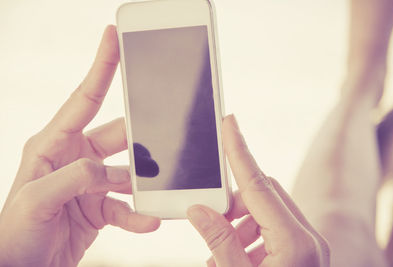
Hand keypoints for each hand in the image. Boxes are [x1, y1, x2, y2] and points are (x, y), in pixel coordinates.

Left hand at [0, 25, 159, 265]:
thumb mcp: (35, 200)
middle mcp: (74, 158)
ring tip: (162, 190)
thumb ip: (72, 177)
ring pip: (128, 174)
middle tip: (166, 139)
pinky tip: (149, 220)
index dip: (101, 67)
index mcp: (53, 144)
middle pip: (119, 138)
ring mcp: (90, 182)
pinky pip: (126, 205)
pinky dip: (139, 213)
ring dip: (144, 184)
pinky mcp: (100, 206)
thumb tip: (106, 170)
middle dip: (143, 139)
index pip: (84, 99)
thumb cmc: (14, 233)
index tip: (114, 39)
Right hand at [187, 115, 329, 266]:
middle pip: (264, 194)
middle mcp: (308, 238)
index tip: (229, 123)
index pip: (258, 185)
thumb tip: (199, 210)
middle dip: (234, 201)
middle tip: (212, 219)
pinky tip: (238, 255)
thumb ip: (219, 241)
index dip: (239, 151)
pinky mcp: (305, 251)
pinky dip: (252, 233)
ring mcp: (310, 244)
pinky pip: (276, 226)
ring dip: (241, 221)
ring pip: (269, 209)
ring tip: (223, 251)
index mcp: (295, 242)